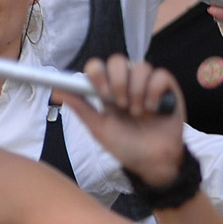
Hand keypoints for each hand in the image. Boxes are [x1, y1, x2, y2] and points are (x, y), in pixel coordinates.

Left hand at [57, 56, 186, 186]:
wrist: (153, 162)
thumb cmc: (126, 146)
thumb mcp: (99, 128)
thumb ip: (80, 108)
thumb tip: (55, 91)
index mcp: (108, 91)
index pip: (98, 66)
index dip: (98, 73)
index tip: (100, 92)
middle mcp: (127, 83)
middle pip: (118, 60)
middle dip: (118, 81)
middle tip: (119, 104)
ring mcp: (147, 84)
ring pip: (141, 66)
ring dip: (137, 91)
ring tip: (138, 113)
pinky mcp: (168, 88)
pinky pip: (161, 75)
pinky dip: (154, 92)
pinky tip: (153, 109)